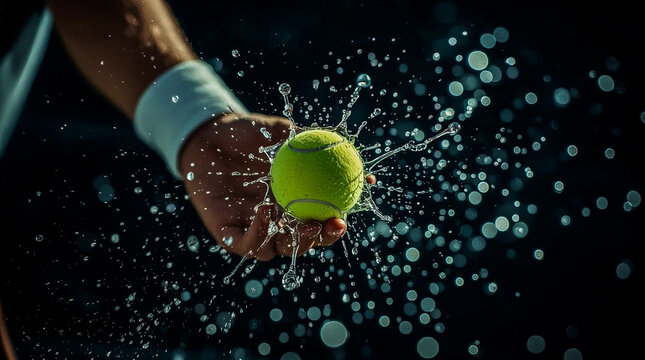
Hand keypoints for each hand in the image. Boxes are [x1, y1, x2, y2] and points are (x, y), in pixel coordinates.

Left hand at [178, 113, 346, 260]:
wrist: (208, 135)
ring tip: (307, 223)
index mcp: (293, 201)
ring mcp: (253, 228)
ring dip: (296, 241)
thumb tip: (344, 147)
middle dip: (324, 238)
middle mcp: (276, 219)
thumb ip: (308, 142)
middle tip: (335, 223)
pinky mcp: (228, 235)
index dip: (339, 218)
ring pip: (279, 248)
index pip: (321, 218)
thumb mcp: (279, 131)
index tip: (353, 209)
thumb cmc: (246, 133)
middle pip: (305, 241)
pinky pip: (247, 244)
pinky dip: (259, 234)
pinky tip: (266, 212)